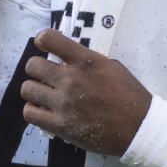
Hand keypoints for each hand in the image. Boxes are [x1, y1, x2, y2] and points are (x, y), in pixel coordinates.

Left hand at [21, 28, 151, 155]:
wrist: (138, 128)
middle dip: (37, 68)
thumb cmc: (129, 95)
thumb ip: (86, 61)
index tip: (44, 45)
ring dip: (35, 90)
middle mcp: (71, 79)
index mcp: (85, 61)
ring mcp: (63, 104)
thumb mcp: (111, 66)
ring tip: (45, 94)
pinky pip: (30, 113)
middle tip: (46, 75)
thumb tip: (64, 59)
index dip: (42, 40)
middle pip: (32, 65)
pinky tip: (45, 110)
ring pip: (27, 89)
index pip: (49, 39)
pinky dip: (34, 110)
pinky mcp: (60, 126)